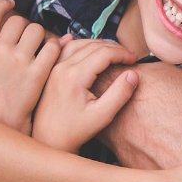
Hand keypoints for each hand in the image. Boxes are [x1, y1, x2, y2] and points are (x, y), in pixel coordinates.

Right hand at [0, 0, 59, 132]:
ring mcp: (20, 61)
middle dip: (22, 24)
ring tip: (37, 43)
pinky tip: (50, 52)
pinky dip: (54, 46)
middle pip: (17, 20)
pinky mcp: (38, 73)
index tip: (10, 3)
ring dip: (39, 34)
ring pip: (36, 30)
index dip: (2, 4)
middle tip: (24, 34)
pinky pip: (52, 47)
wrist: (0, 125)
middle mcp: (0, 51)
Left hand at [32, 38, 139, 152]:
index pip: (104, 53)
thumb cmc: (75, 131)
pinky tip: (80, 40)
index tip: (135, 59)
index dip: (123, 53)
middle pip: (92, 45)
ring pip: (77, 44)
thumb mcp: (102, 116)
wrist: (47, 140)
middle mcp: (62, 68)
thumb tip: (133, 74)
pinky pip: (62, 49)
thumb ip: (119, 94)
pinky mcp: (50, 72)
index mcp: (75, 76)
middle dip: (113, 48)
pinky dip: (75, 43)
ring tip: (112, 51)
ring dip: (97, 44)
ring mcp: (54, 69)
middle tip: (128, 55)